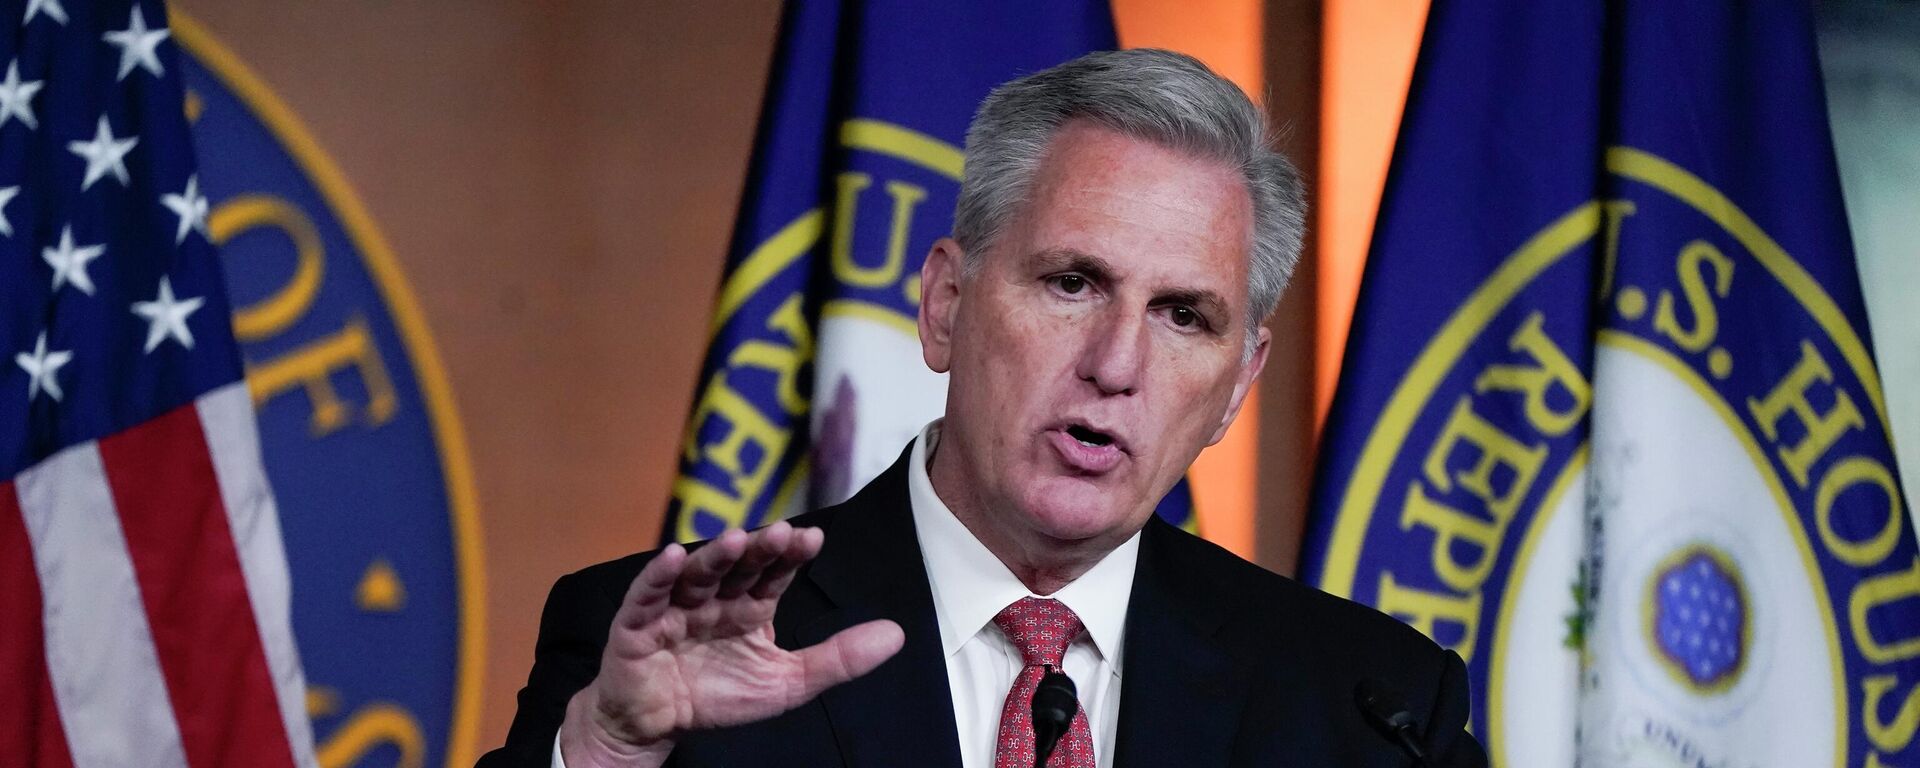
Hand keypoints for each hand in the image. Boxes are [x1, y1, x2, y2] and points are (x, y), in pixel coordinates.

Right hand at [559, 522, 905, 766]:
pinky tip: (671, 556)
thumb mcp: (788, 682)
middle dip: (757, 548)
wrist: (656, 727)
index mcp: (749, 606)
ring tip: (733, 540)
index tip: (813, 539)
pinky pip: (646, 596)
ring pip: (696, 574)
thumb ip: (839, 658)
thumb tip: (897, 634)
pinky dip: (657, 576)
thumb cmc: (718, 696)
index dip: (790, 555)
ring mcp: (675, 607)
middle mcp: (714, 598)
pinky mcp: (636, 624)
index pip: (774, 572)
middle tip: (780, 532)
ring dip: (713, 556)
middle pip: (737, 566)